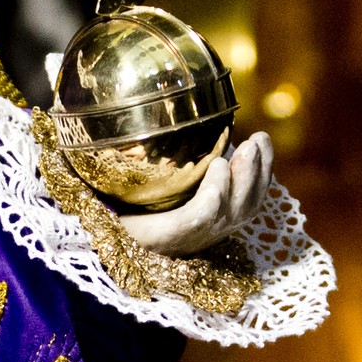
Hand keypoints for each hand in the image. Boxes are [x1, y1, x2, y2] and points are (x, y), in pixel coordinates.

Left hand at [117, 130, 274, 256]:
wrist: (98, 231)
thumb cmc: (133, 206)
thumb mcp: (169, 182)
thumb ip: (190, 162)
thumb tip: (205, 124)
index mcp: (212, 219)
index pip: (249, 197)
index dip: (262, 170)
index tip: (262, 139)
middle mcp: (207, 232)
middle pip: (246, 206)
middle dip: (258, 172)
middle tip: (258, 140)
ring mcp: (189, 237)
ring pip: (229, 210)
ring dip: (242, 178)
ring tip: (245, 148)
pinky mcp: (167, 236)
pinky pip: (199, 216)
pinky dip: (214, 192)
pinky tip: (218, 166)